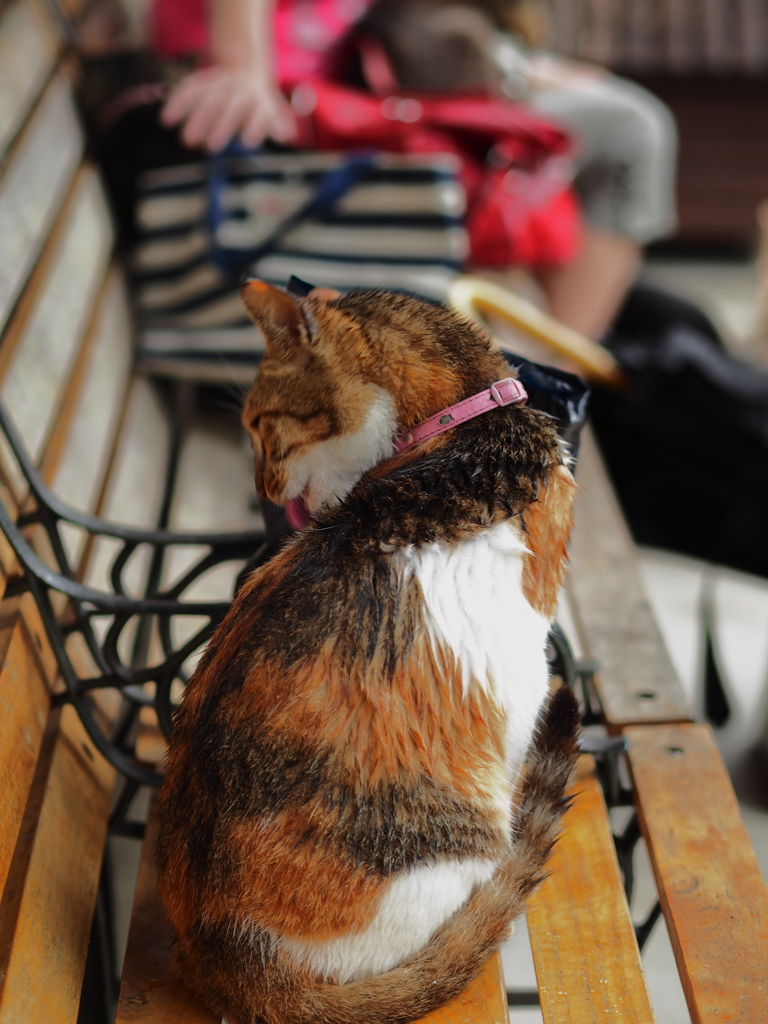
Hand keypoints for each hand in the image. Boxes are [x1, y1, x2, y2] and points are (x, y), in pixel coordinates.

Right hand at [160, 64, 297, 151]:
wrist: (245, 66)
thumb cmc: (258, 99)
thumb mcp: (270, 108)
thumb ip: (276, 122)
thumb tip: (286, 133)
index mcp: (258, 98)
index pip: (258, 111)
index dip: (254, 125)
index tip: (248, 142)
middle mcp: (238, 89)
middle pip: (229, 107)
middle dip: (219, 127)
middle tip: (209, 148)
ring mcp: (219, 83)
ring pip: (207, 98)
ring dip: (196, 118)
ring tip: (186, 141)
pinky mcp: (202, 80)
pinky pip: (188, 88)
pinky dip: (177, 103)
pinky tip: (166, 120)